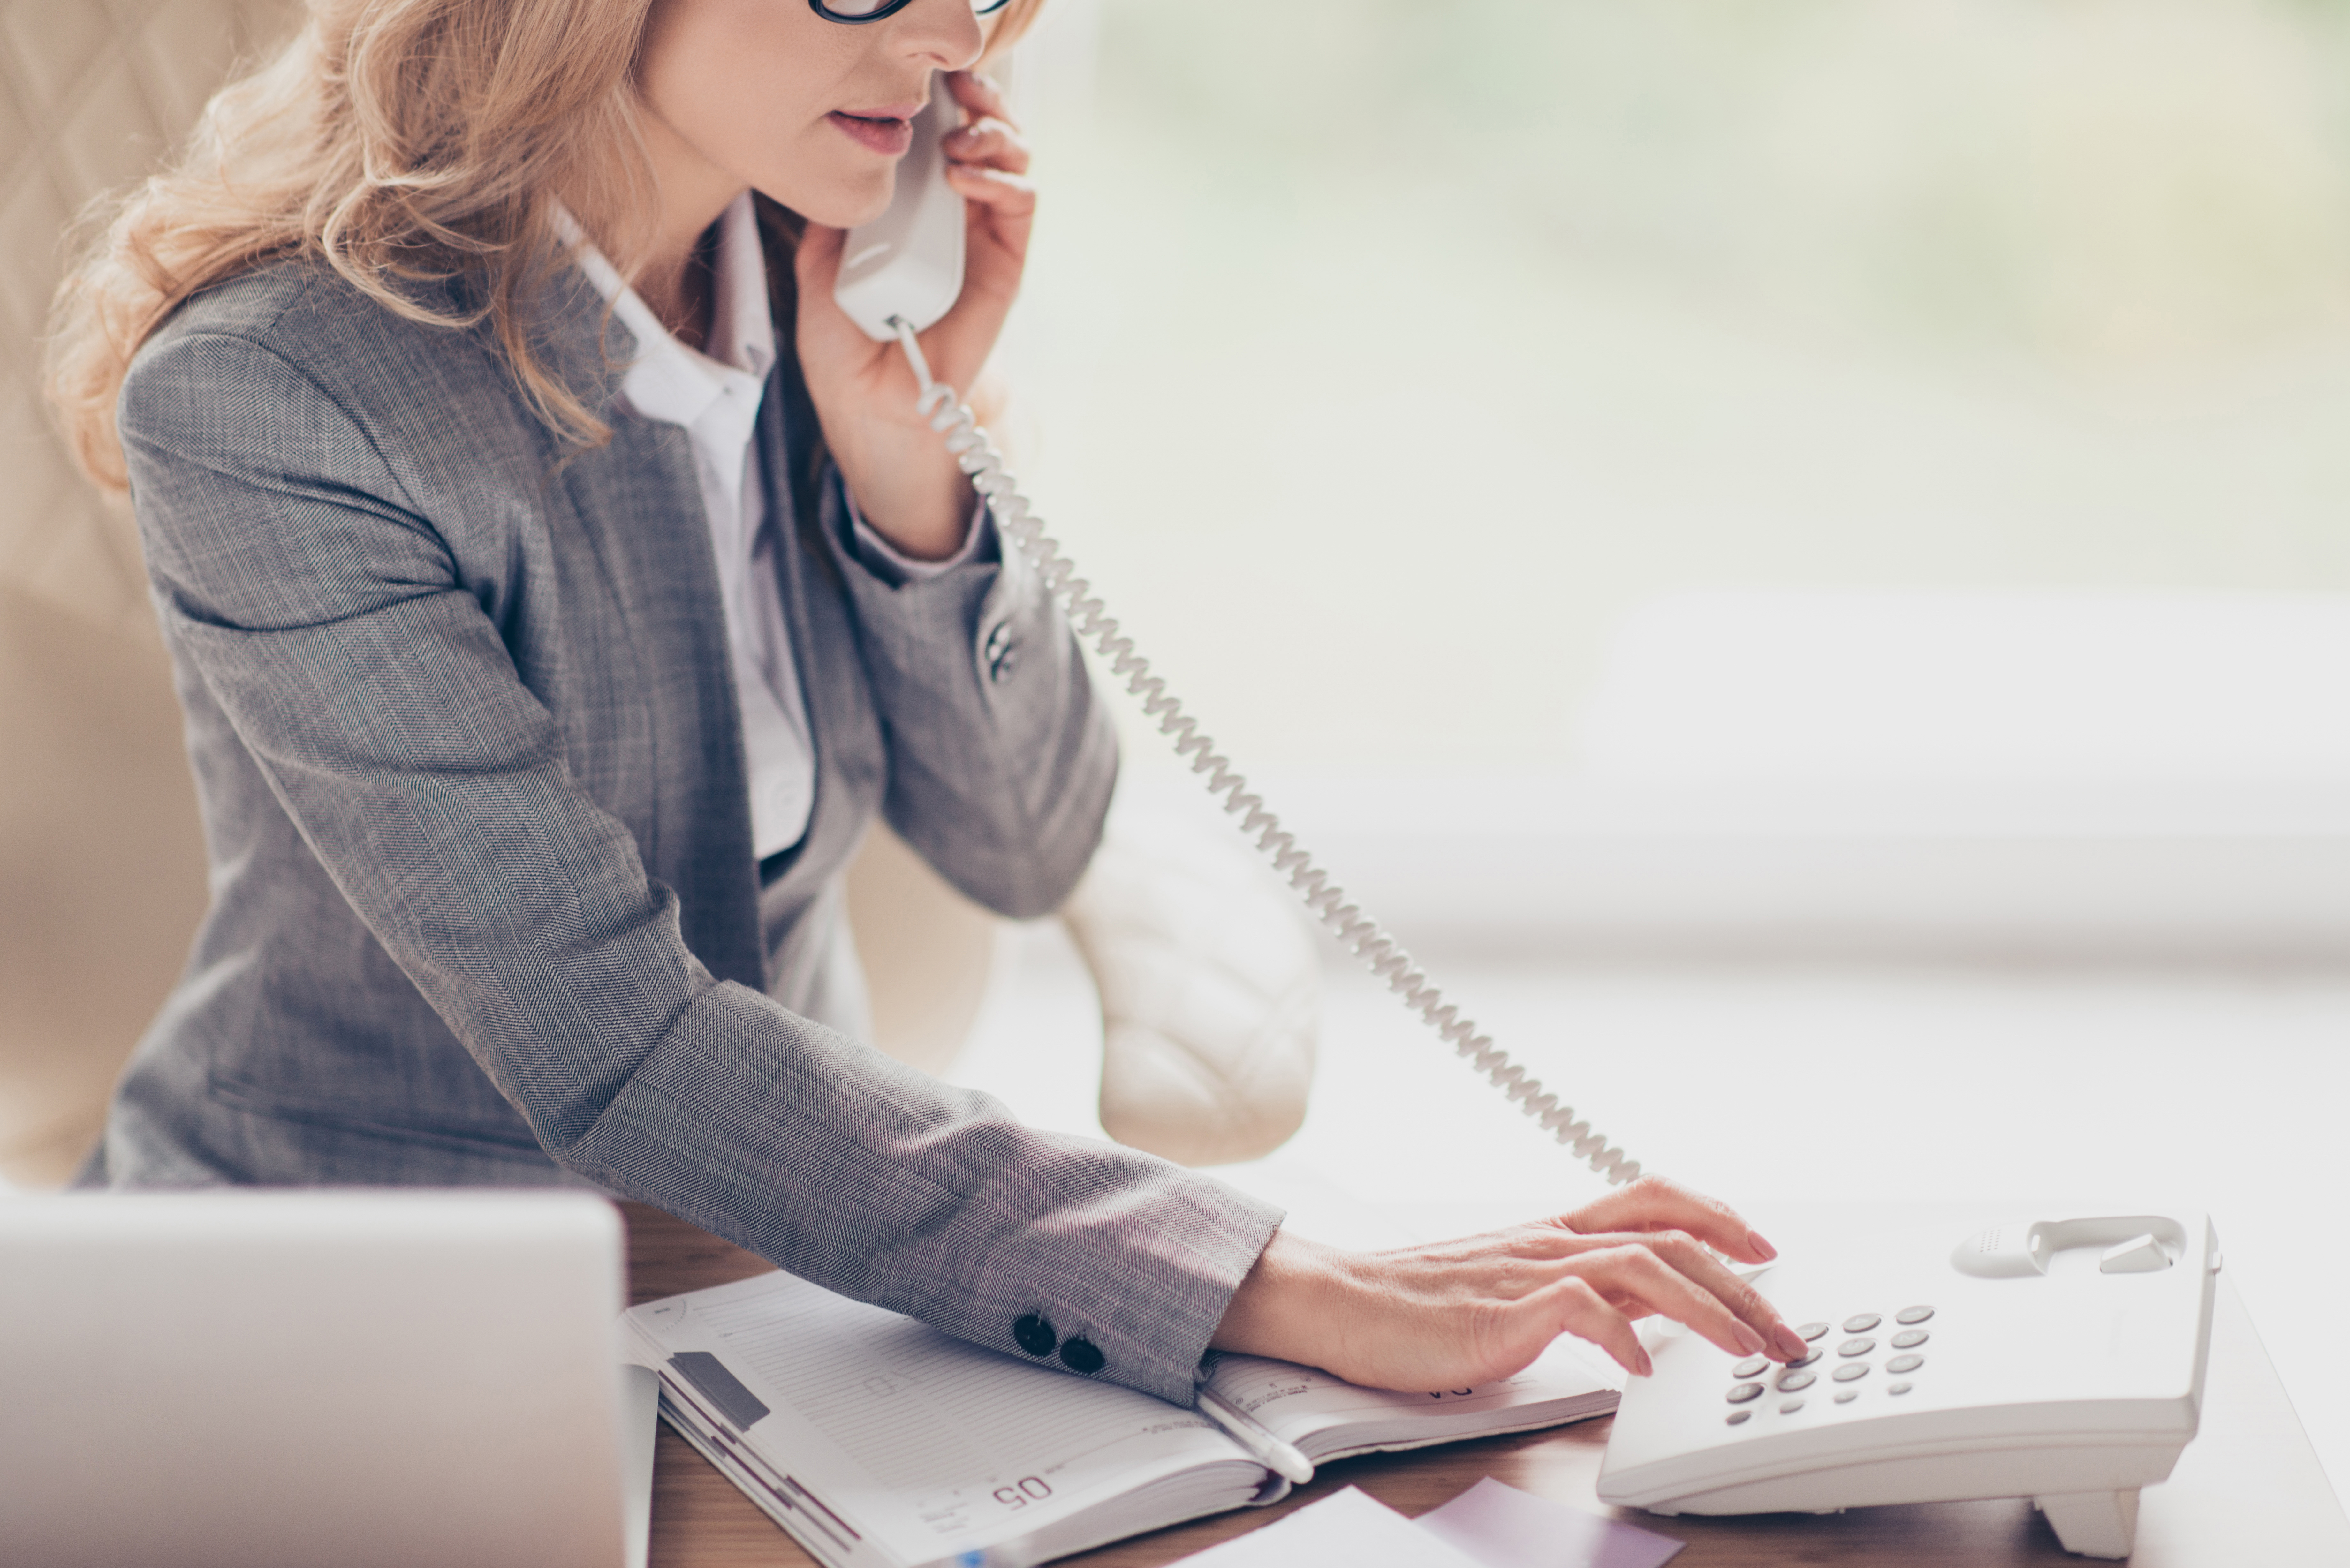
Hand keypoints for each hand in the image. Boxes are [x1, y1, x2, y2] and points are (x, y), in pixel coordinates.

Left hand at [793, 70, 1033, 559]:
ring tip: (960, 140)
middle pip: (983, 135)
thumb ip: (828, 216)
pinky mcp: (1004, 266)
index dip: (940, 101)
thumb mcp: (816, 265)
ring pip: (1011, 162)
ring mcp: (981, 239)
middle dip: (977, 101)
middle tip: (956, 89)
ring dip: (993, 133)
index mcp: (911, 209)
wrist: (872, 403)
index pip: (937, 138)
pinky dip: (1002, 179)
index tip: (921, 83)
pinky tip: (967, 176)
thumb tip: (832, 167)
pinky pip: (1019, 206)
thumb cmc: (844, 344)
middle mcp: (952, 216)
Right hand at [1209, 1175, 1809, 1390]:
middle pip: (1668, 1235)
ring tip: (1747, 1347)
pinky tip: (1644, 1367)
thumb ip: (1579, 1292)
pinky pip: (1579, 1310)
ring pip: (1642, 1265)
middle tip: (1786, 1325)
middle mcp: (1551, 1240)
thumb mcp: (1515, 1288)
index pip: (1653, 1200)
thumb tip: (1646, 1311)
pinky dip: (1622, 1337)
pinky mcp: (1502, 1309)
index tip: (1766, 1248)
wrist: (1341, 1302)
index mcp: (1554, 1232)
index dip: (1717, 1215)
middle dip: (1742, 1279)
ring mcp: (1528, 1271)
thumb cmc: (1418, 1303)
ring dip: (1709, 1306)